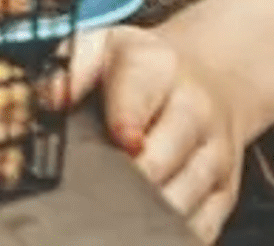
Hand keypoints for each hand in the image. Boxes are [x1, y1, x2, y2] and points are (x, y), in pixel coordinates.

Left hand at [68, 25, 244, 242]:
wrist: (209, 77)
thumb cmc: (139, 69)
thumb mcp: (101, 46)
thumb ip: (71, 67)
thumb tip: (49, 99)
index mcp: (157, 68)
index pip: (141, 95)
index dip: (128, 120)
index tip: (120, 139)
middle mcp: (195, 112)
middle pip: (164, 157)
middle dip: (127, 177)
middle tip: (92, 189)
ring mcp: (214, 156)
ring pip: (183, 197)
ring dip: (144, 211)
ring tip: (107, 213)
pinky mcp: (224, 192)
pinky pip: (202, 225)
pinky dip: (170, 233)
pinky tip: (136, 231)